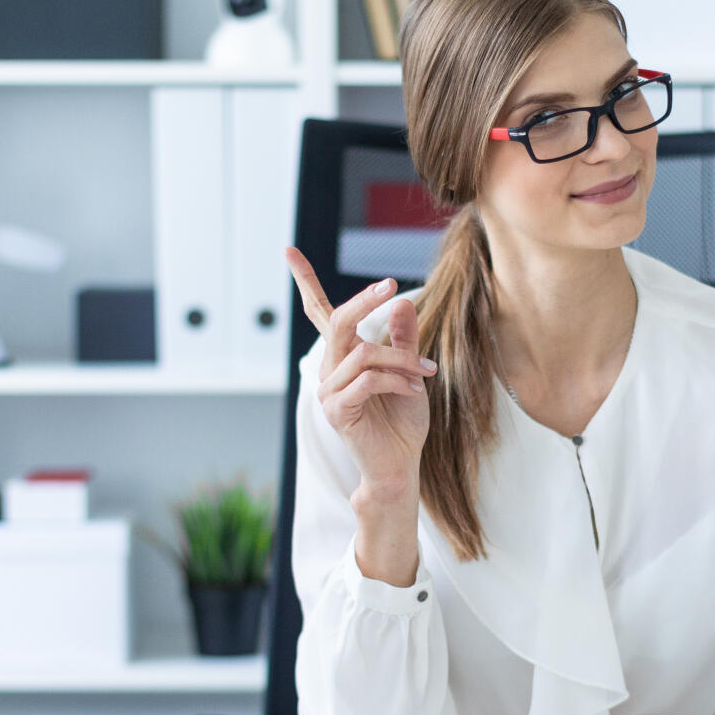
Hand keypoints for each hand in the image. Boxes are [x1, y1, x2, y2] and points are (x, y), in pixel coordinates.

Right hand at [287, 246, 434, 495]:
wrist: (400, 463)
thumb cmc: (402, 418)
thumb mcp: (410, 371)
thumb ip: (403, 338)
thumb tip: (401, 301)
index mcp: (343, 356)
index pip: (320, 313)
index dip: (304, 281)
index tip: (288, 250)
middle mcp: (330, 369)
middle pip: (339, 322)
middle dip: (365, 300)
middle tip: (390, 284)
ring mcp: (329, 391)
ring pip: (362, 354)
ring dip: (400, 359)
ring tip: (425, 372)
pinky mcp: (337, 411)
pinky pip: (368, 381)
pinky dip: (397, 381)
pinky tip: (414, 390)